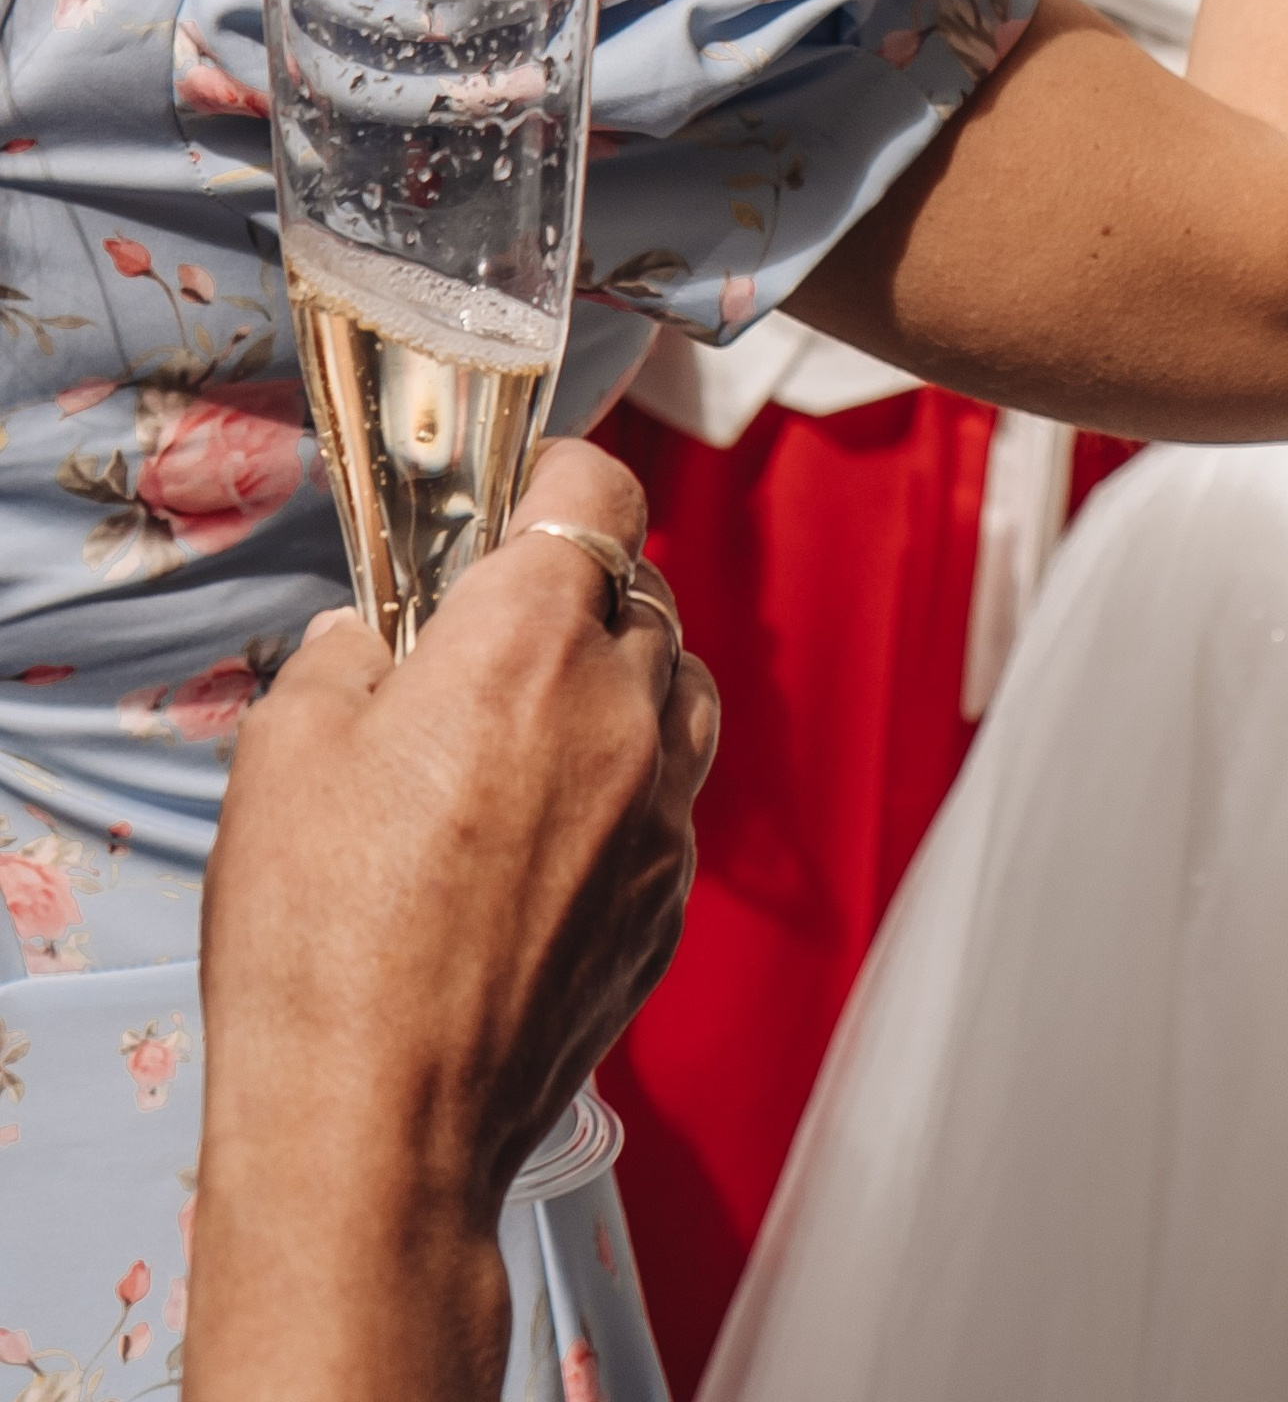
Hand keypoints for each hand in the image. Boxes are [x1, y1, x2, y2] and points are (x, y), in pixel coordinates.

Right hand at [188, 439, 717, 1401]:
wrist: (378, 1133)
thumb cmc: (319, 940)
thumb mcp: (282, 756)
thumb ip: (341, 660)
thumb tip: (371, 640)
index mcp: (530, 639)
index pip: (599, 489)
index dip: (559, 476)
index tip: (519, 495)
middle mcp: (624, 707)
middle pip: (642, 591)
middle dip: (581, 589)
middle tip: (497, 631)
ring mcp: (663, 811)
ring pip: (683, 691)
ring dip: (629, 680)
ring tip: (542, 721)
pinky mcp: (669, 902)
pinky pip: (674, 803)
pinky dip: (631, 791)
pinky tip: (551, 835)